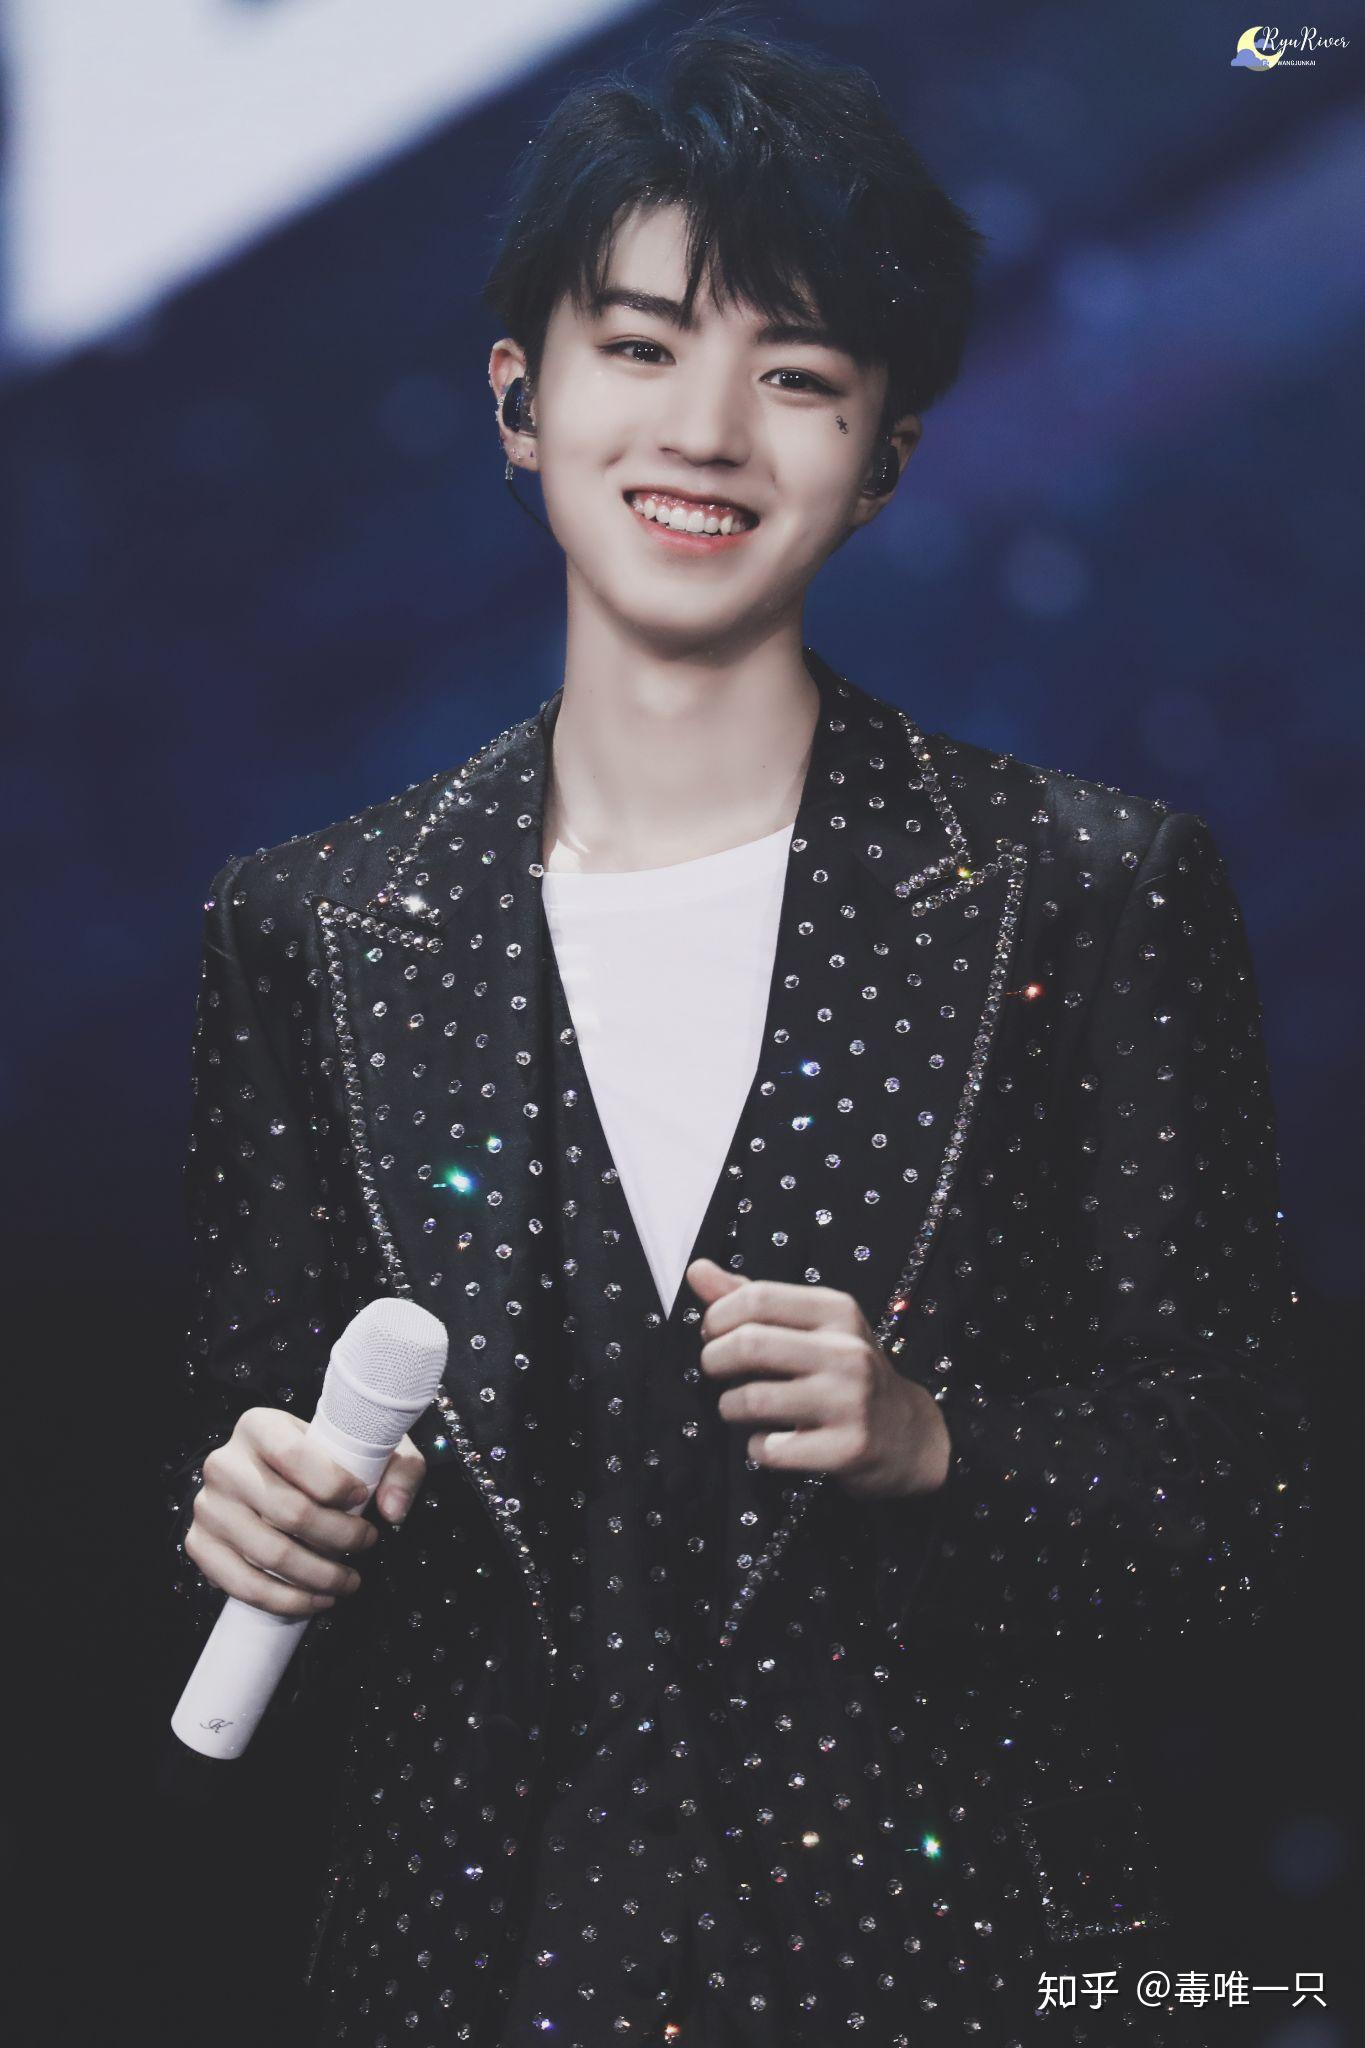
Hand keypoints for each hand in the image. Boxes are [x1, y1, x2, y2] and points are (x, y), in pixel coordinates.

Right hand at [184, 1407, 425, 1618]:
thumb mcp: (368, 1447)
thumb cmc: (326, 1461)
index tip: (361, 1500)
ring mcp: (208, 1506)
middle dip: (339, 1538)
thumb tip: (393, 1511)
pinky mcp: (199, 1544)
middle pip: (289, 1512)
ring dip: (319, 1577)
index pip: (295, 1456)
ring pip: (269, 1554)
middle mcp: (224, 1463)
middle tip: (366, 1545)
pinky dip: (284, 1600)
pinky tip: (315, 1600)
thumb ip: (399, 1468)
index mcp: (259, 1426)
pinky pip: (241, 1584)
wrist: (277, 1479)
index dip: (335, 1484)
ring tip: (349, 1581)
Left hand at [686, 1258, 950, 1500]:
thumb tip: (696, 1270)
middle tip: (714, 1370)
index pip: (756, 1298)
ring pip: (751, 1400)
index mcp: (837, 1312)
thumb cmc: (846, 1372)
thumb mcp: (812, 1326)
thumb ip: (752, 1298)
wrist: (908, 1434)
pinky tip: (770, 1441)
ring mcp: (850, 1402)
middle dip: (713, 1360)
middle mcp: (847, 1352)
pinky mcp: (846, 1449)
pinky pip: (769, 1449)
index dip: (717, 1316)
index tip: (712, 1333)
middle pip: (747, 1345)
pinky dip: (756, 1447)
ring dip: (729, 1407)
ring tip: (739, 1407)